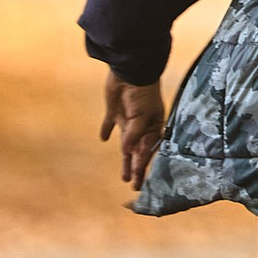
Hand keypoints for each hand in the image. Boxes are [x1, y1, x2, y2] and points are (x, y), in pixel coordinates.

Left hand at [101, 72, 166, 187]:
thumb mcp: (143, 116)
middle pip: (138, 151)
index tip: (136, 179)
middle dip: (137, 168)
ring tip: (124, 176)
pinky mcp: (114, 111)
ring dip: (125, 159)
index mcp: (153, 127)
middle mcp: (142, 126)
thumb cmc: (143, 93)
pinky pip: (109, 124)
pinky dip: (106, 131)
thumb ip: (134, 135)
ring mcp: (128, 119)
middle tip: (134, 186)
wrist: (130, 70)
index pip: (148, 150)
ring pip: (126, 144)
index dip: (142, 165)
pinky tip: (103, 139)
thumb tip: (126, 151)